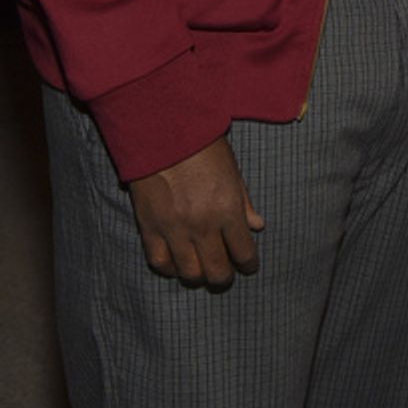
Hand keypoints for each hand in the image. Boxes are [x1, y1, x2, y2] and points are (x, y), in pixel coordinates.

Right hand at [129, 136, 264, 289]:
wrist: (163, 130)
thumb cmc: (203, 145)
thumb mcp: (232, 169)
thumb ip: (244, 201)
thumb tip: (257, 225)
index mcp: (228, 209)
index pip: (243, 253)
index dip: (248, 264)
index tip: (249, 266)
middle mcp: (203, 225)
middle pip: (217, 271)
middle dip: (224, 277)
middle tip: (226, 273)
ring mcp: (174, 229)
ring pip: (189, 273)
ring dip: (198, 276)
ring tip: (202, 270)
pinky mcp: (150, 227)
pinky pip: (160, 262)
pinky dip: (170, 268)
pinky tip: (176, 263)